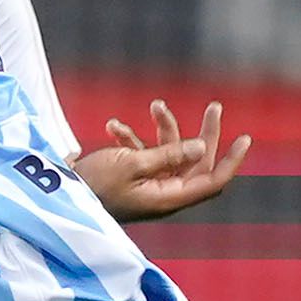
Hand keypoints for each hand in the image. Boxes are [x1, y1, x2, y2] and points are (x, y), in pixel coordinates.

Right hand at [71, 96, 250, 222]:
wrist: (55, 195)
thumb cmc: (94, 183)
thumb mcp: (132, 164)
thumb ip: (168, 155)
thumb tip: (201, 146)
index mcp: (169, 196)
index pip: (212, 181)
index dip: (231, 161)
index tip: (245, 138)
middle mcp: (163, 192)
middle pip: (196, 162)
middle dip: (204, 134)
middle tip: (215, 106)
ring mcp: (147, 185)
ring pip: (169, 153)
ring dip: (163, 128)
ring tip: (155, 104)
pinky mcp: (130, 177)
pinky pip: (142, 155)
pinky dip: (133, 138)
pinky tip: (114, 126)